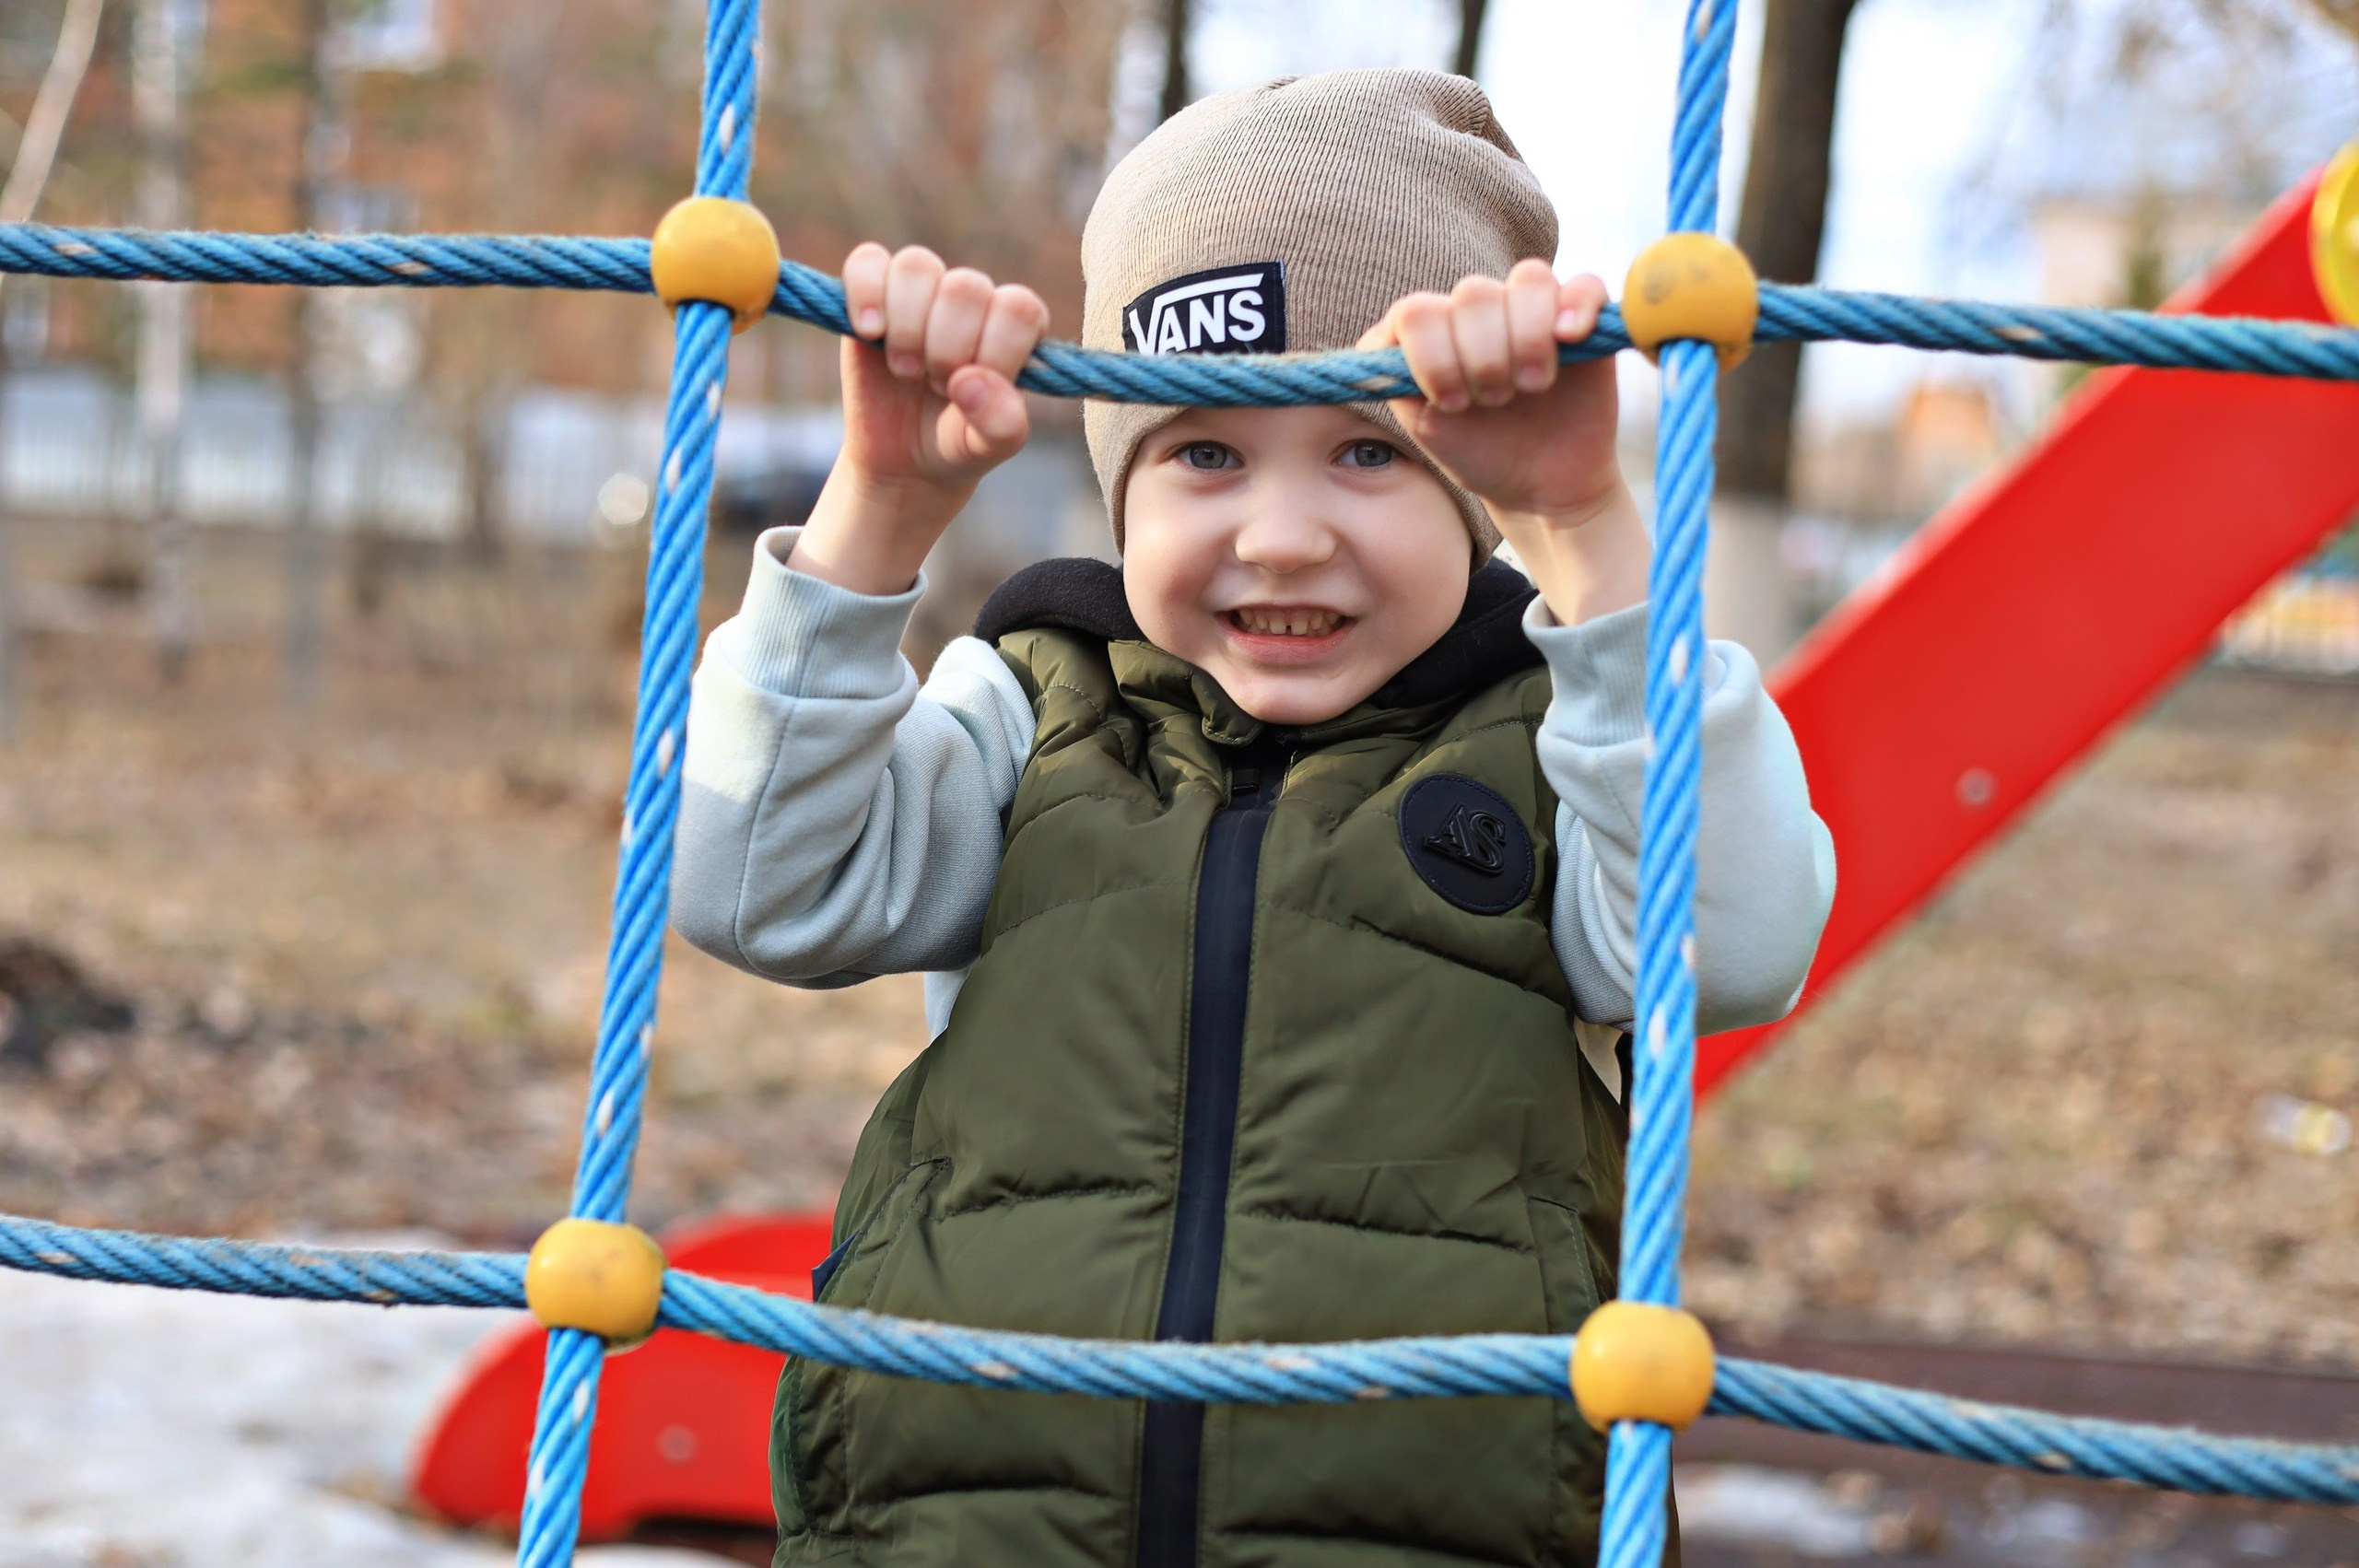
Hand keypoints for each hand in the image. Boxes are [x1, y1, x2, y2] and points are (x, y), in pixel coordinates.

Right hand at [790, 244, 1048, 594]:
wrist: (903, 461)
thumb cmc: (956, 444)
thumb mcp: (987, 448)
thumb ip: (1000, 424)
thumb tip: (970, 380)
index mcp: (1016, 328)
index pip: (1018, 309)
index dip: (993, 353)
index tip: (971, 391)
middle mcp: (974, 299)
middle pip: (966, 287)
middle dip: (946, 348)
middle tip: (935, 386)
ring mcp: (922, 291)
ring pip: (917, 266)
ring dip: (907, 327)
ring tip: (905, 371)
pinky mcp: (873, 293)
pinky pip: (866, 261)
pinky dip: (865, 294)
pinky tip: (870, 334)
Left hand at [1360, 261, 1620, 517]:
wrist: (1541, 485)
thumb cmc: (1480, 454)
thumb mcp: (1426, 426)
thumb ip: (1399, 382)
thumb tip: (1380, 341)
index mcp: (1430, 332)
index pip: (1417, 312)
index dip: (1434, 358)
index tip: (1451, 404)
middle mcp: (1475, 310)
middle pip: (1473, 294)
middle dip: (1483, 358)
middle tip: (1495, 402)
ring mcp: (1528, 308)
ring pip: (1528, 280)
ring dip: (1527, 339)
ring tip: (1530, 386)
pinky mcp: (1578, 318)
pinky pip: (1585, 286)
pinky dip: (1577, 306)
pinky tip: (1568, 339)